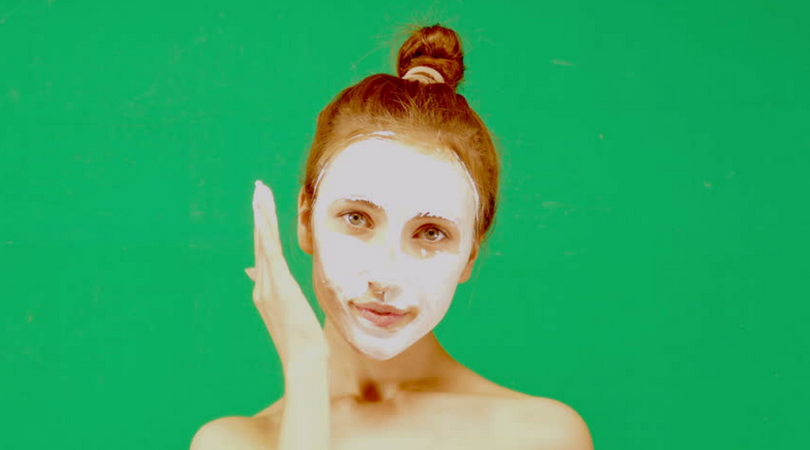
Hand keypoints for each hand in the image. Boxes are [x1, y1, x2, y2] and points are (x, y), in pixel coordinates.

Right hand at [246, 180, 327, 369]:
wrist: (303, 360)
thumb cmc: (302, 342)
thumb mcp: (290, 313)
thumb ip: (277, 294)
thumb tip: (260, 275)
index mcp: (266, 291)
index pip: (264, 252)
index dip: (263, 228)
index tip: (262, 206)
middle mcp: (262, 286)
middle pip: (260, 242)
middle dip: (260, 213)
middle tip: (258, 188)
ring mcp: (269, 285)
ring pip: (264, 243)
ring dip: (262, 215)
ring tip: (260, 192)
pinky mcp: (279, 286)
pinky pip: (271, 254)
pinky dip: (266, 234)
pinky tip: (264, 216)